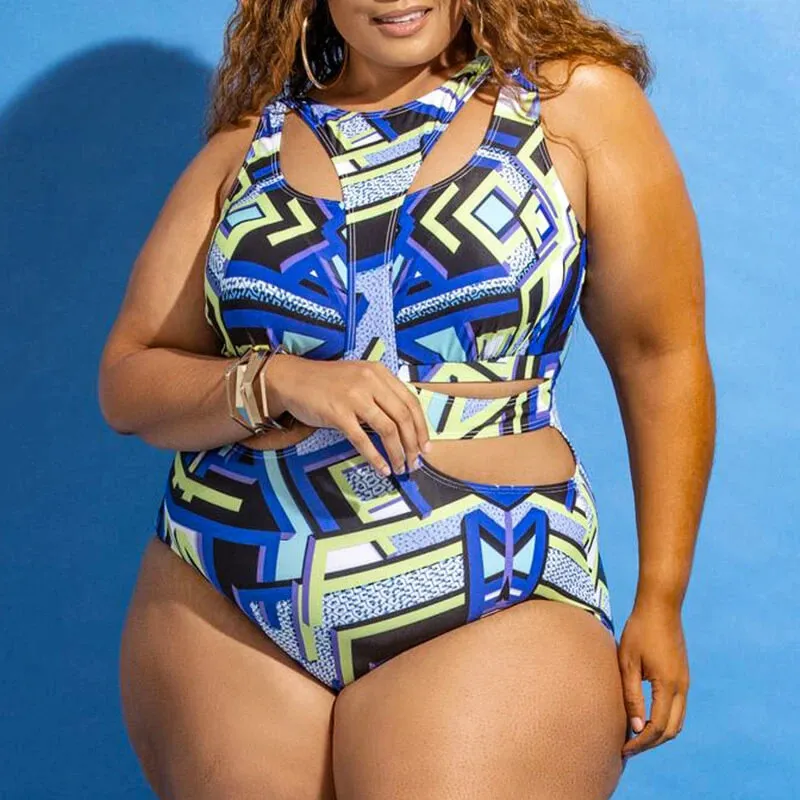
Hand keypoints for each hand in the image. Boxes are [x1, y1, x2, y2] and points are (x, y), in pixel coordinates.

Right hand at [266, 355, 430, 475]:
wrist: (292, 379)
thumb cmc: (326, 383)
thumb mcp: (359, 378)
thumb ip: (381, 393)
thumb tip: (404, 425)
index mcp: (379, 373)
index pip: (411, 401)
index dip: (421, 427)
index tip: (426, 447)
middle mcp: (370, 381)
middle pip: (403, 416)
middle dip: (413, 444)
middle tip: (415, 463)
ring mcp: (354, 396)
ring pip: (387, 429)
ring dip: (397, 452)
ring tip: (400, 467)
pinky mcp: (337, 413)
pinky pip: (362, 439)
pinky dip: (375, 457)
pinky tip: (382, 468)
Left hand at [617, 600, 688, 759]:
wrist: (660, 607)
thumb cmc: (639, 631)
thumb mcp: (628, 663)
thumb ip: (632, 696)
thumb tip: (636, 729)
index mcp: (669, 686)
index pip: (657, 728)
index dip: (641, 743)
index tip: (623, 750)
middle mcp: (682, 688)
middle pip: (671, 730)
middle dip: (651, 743)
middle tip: (628, 747)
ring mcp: (685, 682)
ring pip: (677, 720)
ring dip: (659, 732)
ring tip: (635, 735)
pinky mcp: (682, 675)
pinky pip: (677, 707)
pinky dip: (664, 719)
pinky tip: (645, 716)